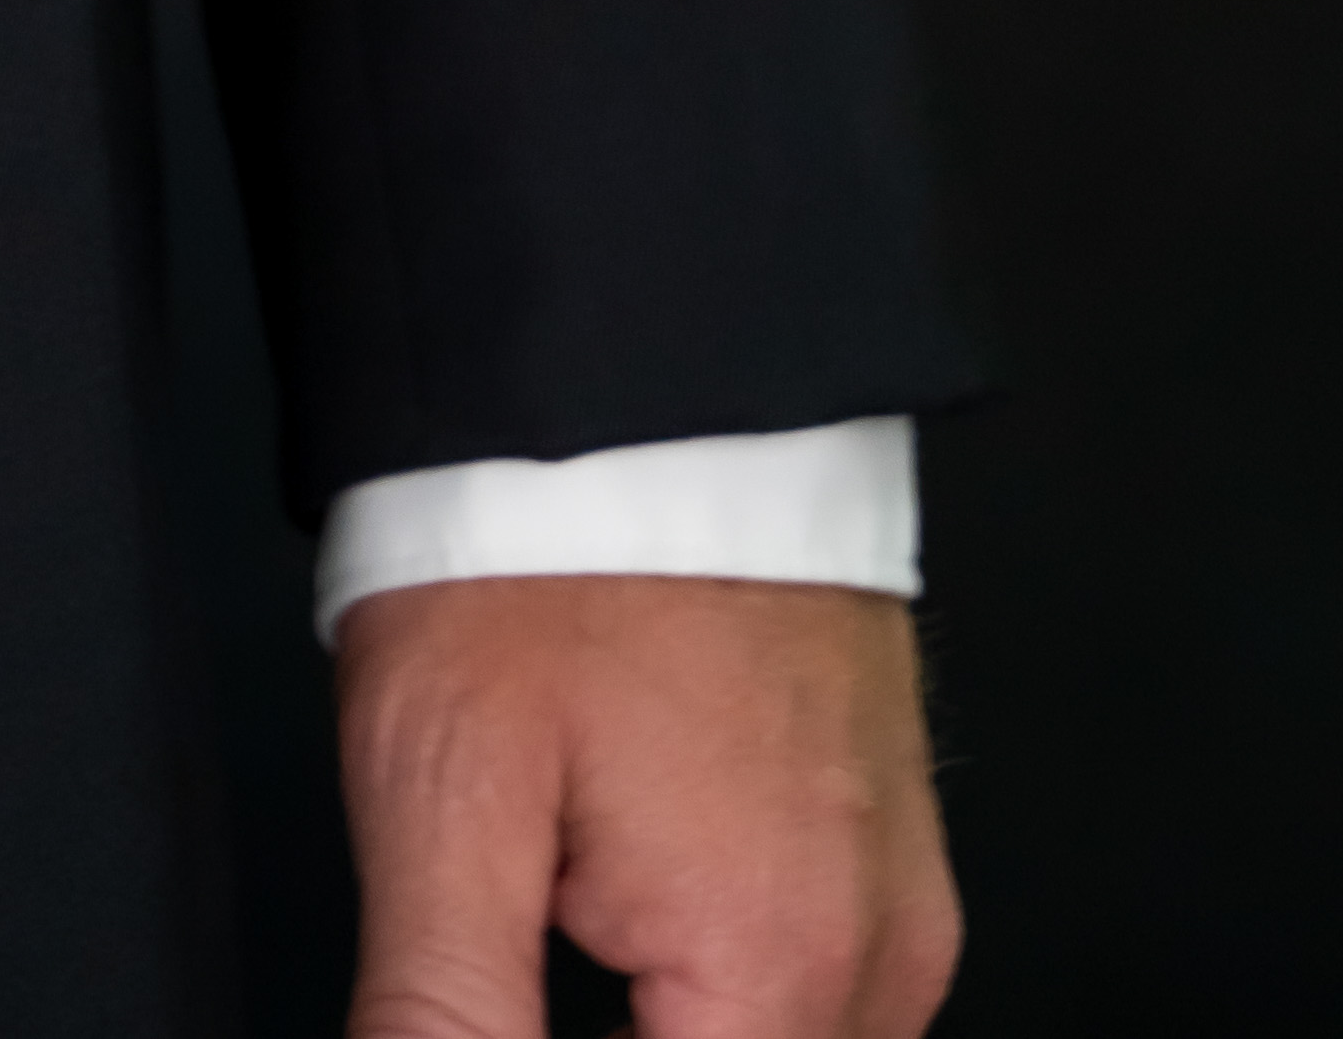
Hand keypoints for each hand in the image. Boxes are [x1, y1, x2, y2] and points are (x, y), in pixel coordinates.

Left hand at [334, 575, 956, 1037]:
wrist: (643, 370)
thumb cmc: (547, 543)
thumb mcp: (442, 792)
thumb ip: (444, 1009)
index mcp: (778, 963)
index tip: (502, 985)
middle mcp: (876, 952)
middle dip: (624, 1028)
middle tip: (533, 918)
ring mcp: (900, 901)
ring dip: (680, 1019)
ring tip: (566, 903)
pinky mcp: (895, 850)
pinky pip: (828, 989)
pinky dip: (730, 984)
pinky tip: (632, 901)